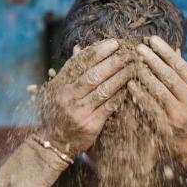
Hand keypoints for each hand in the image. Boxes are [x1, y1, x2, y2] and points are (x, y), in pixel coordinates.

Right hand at [39, 39, 133, 156]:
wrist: (53, 144)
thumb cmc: (57, 113)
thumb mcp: (57, 90)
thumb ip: (70, 70)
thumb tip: (79, 47)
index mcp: (59, 84)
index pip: (80, 62)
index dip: (98, 51)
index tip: (114, 43)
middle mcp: (66, 96)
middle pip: (93, 74)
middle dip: (113, 61)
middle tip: (129, 52)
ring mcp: (78, 111)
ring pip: (103, 89)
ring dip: (121, 76)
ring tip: (133, 67)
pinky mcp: (89, 125)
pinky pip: (109, 106)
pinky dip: (120, 96)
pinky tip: (130, 88)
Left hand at [128, 35, 186, 159]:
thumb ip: (184, 75)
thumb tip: (175, 50)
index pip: (181, 65)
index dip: (166, 51)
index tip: (152, 39)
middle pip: (170, 75)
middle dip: (153, 59)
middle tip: (138, 47)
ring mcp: (180, 114)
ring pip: (160, 89)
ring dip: (145, 74)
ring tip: (133, 62)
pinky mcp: (168, 126)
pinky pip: (151, 107)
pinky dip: (140, 94)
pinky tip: (130, 85)